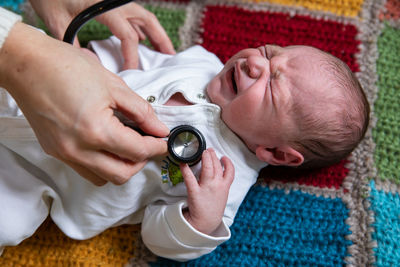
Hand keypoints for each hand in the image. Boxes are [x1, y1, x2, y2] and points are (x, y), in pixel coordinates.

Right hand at [0, 22, 168, 185]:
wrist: (26, 64)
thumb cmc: (66, 67)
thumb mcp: (113, 85)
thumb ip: (141, 111)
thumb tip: (159, 128)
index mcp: (96, 131)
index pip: (137, 151)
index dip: (157, 147)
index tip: (165, 141)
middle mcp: (78, 150)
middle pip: (122, 175)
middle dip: (141, 161)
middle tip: (149, 144)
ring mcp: (64, 154)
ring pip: (103, 178)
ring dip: (121, 167)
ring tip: (128, 145)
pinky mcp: (55, 152)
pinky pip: (86, 170)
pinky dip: (102, 164)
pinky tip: (107, 145)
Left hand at [29, 0, 174, 68]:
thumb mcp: (57, 22)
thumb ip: (73, 44)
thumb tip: (87, 63)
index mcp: (105, 8)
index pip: (128, 36)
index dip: (132, 57)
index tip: (131, 71)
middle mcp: (115, 3)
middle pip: (147, 21)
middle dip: (161, 40)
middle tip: (170, 56)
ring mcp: (115, 1)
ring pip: (144, 17)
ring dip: (156, 33)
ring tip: (164, 49)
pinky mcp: (111, 2)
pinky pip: (133, 15)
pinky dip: (142, 28)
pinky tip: (142, 39)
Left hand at [180, 148, 233, 234]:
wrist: (206, 223)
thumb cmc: (213, 209)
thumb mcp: (222, 196)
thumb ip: (222, 185)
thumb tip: (219, 174)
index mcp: (225, 187)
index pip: (229, 171)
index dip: (227, 162)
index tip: (223, 157)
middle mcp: (217, 185)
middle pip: (217, 166)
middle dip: (213, 156)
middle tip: (208, 150)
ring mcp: (206, 188)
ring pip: (208, 168)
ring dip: (205, 158)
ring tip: (202, 152)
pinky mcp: (195, 192)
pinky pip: (190, 178)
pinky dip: (186, 170)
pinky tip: (183, 163)